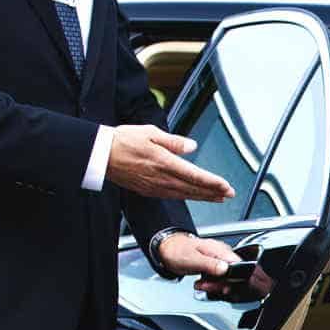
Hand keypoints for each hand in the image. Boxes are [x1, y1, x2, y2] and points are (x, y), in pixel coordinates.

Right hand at [106, 125, 235, 201]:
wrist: (101, 154)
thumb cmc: (122, 140)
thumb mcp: (150, 132)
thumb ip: (174, 141)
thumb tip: (191, 147)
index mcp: (163, 162)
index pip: (194, 175)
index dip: (212, 182)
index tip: (226, 186)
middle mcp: (161, 178)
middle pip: (193, 188)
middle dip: (213, 192)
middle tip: (229, 194)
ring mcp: (154, 186)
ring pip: (185, 194)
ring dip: (203, 196)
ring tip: (217, 197)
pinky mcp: (148, 190)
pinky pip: (172, 196)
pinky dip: (187, 196)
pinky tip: (194, 196)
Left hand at [156, 233, 240, 286]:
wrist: (167, 249)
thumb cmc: (176, 251)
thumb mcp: (192, 259)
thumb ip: (209, 264)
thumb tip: (225, 269)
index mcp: (220, 250)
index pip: (238, 266)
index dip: (232, 279)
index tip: (222, 287)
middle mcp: (222, 254)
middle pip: (233, 274)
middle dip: (220, 284)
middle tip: (205, 286)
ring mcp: (219, 260)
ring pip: (226, 278)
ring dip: (214, 285)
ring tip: (201, 284)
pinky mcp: (215, 266)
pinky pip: (219, 277)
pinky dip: (211, 283)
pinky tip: (202, 282)